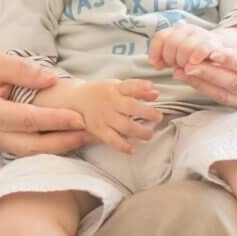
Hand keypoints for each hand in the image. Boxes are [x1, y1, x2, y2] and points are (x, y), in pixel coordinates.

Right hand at [0, 53, 89, 156]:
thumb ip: (20, 70)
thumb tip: (50, 79)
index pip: (27, 119)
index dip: (54, 119)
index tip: (79, 116)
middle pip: (33, 145)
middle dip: (65, 140)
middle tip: (91, 133)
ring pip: (33, 152)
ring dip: (61, 147)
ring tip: (86, 137)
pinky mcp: (2, 146)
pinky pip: (29, 150)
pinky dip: (50, 147)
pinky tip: (69, 138)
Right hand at [37, 78, 164, 151]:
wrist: (77, 100)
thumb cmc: (103, 93)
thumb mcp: (118, 87)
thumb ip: (137, 90)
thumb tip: (156, 93)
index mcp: (115, 89)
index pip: (129, 86)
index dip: (140, 86)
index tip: (151, 86)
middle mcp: (110, 102)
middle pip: (130, 107)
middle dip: (146, 113)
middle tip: (159, 117)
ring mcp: (104, 117)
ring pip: (124, 126)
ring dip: (139, 131)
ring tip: (149, 135)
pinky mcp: (99, 130)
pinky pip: (111, 140)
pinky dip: (122, 146)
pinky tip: (132, 149)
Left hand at [147, 23, 218, 73]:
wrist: (218, 51)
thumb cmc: (193, 56)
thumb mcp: (176, 55)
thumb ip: (164, 58)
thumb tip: (155, 64)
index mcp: (176, 30)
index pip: (161, 37)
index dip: (155, 51)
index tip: (156, 65)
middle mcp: (187, 29)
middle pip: (171, 43)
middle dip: (171, 58)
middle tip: (176, 66)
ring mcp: (201, 34)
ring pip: (185, 47)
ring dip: (182, 60)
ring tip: (186, 67)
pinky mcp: (213, 43)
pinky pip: (202, 48)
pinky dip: (196, 55)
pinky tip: (193, 62)